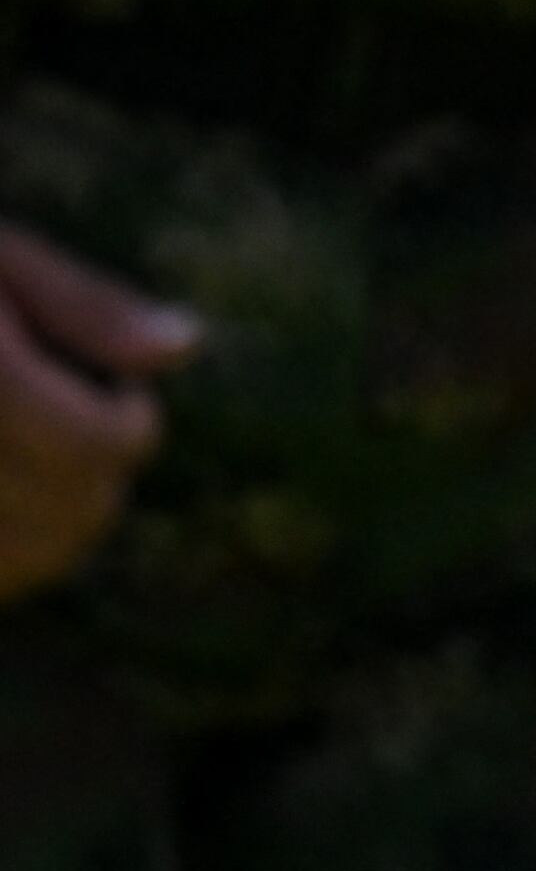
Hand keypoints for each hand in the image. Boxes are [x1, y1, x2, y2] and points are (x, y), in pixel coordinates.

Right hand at [0, 222, 197, 602]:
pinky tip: (5, 509)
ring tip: (43, 473)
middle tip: (89, 435)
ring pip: (27, 563)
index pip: (95, 445)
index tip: (123, 401)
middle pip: (71, 513)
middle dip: (101, 482)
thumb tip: (182, 349)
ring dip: (58, 531)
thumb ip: (80, 305)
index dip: (131, 428)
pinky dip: (7, 564)